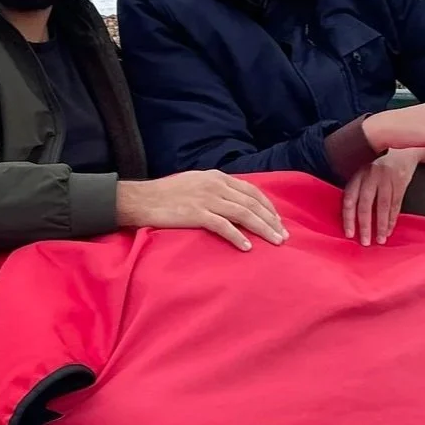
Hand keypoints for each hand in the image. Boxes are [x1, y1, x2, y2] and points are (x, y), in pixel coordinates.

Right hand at [116, 171, 288, 251]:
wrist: (140, 199)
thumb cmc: (166, 194)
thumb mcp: (195, 183)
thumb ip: (216, 189)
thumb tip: (234, 201)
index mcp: (217, 177)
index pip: (251, 191)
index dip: (268, 206)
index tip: (278, 221)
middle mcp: (215, 185)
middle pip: (252, 203)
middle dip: (271, 220)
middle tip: (284, 236)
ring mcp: (206, 199)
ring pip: (243, 214)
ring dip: (262, 229)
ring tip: (275, 242)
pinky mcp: (196, 213)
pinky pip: (223, 226)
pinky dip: (237, 236)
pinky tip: (247, 247)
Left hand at [341, 148, 424, 245]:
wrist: (402, 149)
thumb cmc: (379, 166)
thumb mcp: (364, 172)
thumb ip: (357, 189)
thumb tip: (348, 217)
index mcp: (358, 174)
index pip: (350, 199)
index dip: (348, 218)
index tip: (349, 234)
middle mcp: (370, 175)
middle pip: (365, 204)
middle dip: (365, 226)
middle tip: (365, 242)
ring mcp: (386, 178)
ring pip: (382, 206)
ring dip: (381, 225)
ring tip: (380, 240)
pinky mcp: (400, 181)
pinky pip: (396, 204)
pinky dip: (392, 219)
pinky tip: (389, 230)